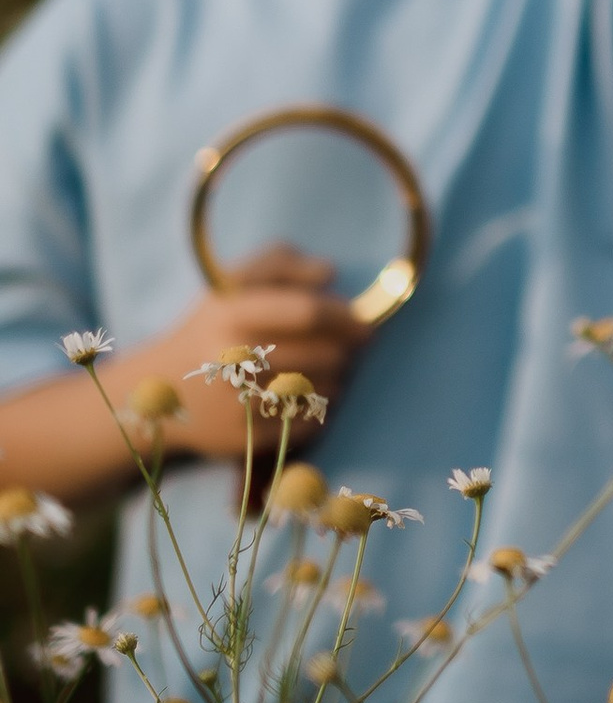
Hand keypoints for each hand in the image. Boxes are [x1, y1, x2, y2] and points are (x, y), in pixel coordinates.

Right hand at [109, 257, 371, 463]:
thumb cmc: (211, 326)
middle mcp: (231, 359)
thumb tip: (329, 273)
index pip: (308, 313)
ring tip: (330, 369)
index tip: (364, 321)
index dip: (346, 316)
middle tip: (351, 347)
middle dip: (346, 351)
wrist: (159, 389)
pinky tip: (308, 396)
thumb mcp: (233, 281)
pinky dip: (318, 409)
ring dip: (337, 379)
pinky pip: (307, 424)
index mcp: (230, 312)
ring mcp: (236, 403)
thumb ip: (281, 262)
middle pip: (323, 355)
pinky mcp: (243, 440)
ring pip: (321, 390)